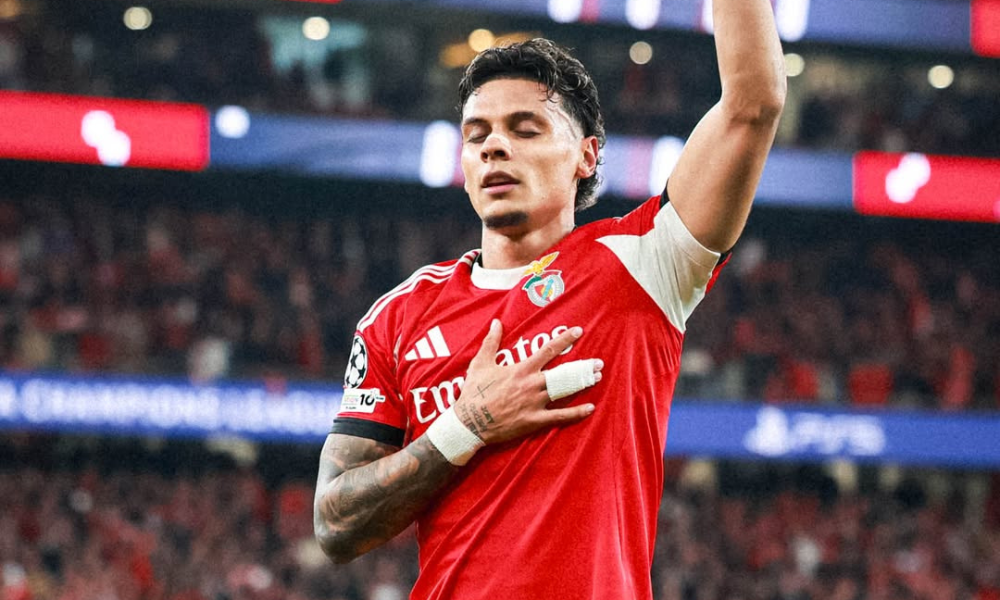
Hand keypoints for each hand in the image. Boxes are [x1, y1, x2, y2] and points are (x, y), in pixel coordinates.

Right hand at [453, 319, 602, 444]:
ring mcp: (534, 403)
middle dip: (582, 366)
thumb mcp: (480, 363)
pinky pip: (559, 416)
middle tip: (598, 363)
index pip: (548, 350)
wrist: (469, 422)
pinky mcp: (534, 420)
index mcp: (521, 369)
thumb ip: (491, 342)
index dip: (565, 339)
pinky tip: (590, 408)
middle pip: (563, 372)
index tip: (578, 331)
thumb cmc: (473, 393)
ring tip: (597, 378)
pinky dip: (576, 413)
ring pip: (564, 391)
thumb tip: (496, 322)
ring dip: (582, 383)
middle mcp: (532, 384)